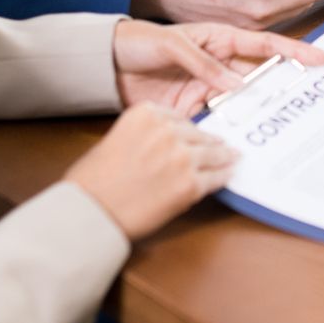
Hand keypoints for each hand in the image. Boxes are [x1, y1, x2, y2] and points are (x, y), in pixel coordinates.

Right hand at [64, 103, 237, 239]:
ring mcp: (182, 157)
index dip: (190, 129)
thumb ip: (144, 134)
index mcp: (146, 113)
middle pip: (199, 135)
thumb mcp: (116, 138)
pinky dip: (223, 178)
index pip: (179, 118)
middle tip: (223, 145)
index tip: (198, 133)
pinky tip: (228, 176)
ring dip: (224, 157)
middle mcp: (167, 131)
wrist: (90, 209)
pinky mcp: (190, 185)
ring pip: (213, 155)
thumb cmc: (94, 180)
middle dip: (210, 142)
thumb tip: (165, 146)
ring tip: (233, 157)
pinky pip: (215, 179)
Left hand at [112, 19, 323, 113]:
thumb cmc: (135, 42)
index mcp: (219, 39)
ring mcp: (208, 90)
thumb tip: (235, 85)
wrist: (102, 66)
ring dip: (264, 111)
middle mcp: (219, 66)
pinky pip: (221, 122)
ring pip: (246, 102)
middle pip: (262, 77)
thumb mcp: (170, 44)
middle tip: (316, 96)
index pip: (263, 46)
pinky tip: (249, 139)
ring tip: (289, 121)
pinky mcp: (193, 112)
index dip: (293, 52)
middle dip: (289, 85)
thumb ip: (203, 63)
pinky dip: (235, 130)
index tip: (320, 58)